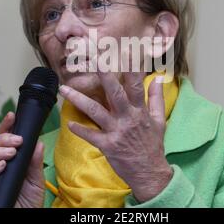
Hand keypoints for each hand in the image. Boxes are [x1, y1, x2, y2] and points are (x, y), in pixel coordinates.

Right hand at [0, 112, 44, 207]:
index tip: (12, 116)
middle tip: (18, 141)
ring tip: (11, 153)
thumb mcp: (37, 178)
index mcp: (9, 159)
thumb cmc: (30, 198)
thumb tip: (38, 143)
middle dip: (3, 139)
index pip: (3, 139)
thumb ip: (35, 162)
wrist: (26, 215)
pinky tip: (3, 166)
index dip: (5, 126)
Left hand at [59, 72, 172, 201]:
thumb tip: (158, 78)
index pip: (137, 85)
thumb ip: (157, 98)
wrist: (149, 172)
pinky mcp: (108, 145)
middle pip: (115, 93)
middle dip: (104, 75)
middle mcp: (128, 118)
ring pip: (95, 111)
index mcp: (140, 111)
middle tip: (94, 60)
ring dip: (78, 99)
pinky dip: (79, 130)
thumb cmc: (153, 145)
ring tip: (64, 89)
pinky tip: (69, 124)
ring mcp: (116, 132)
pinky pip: (91, 135)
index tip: (125, 51)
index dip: (131, 68)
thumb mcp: (160, 120)